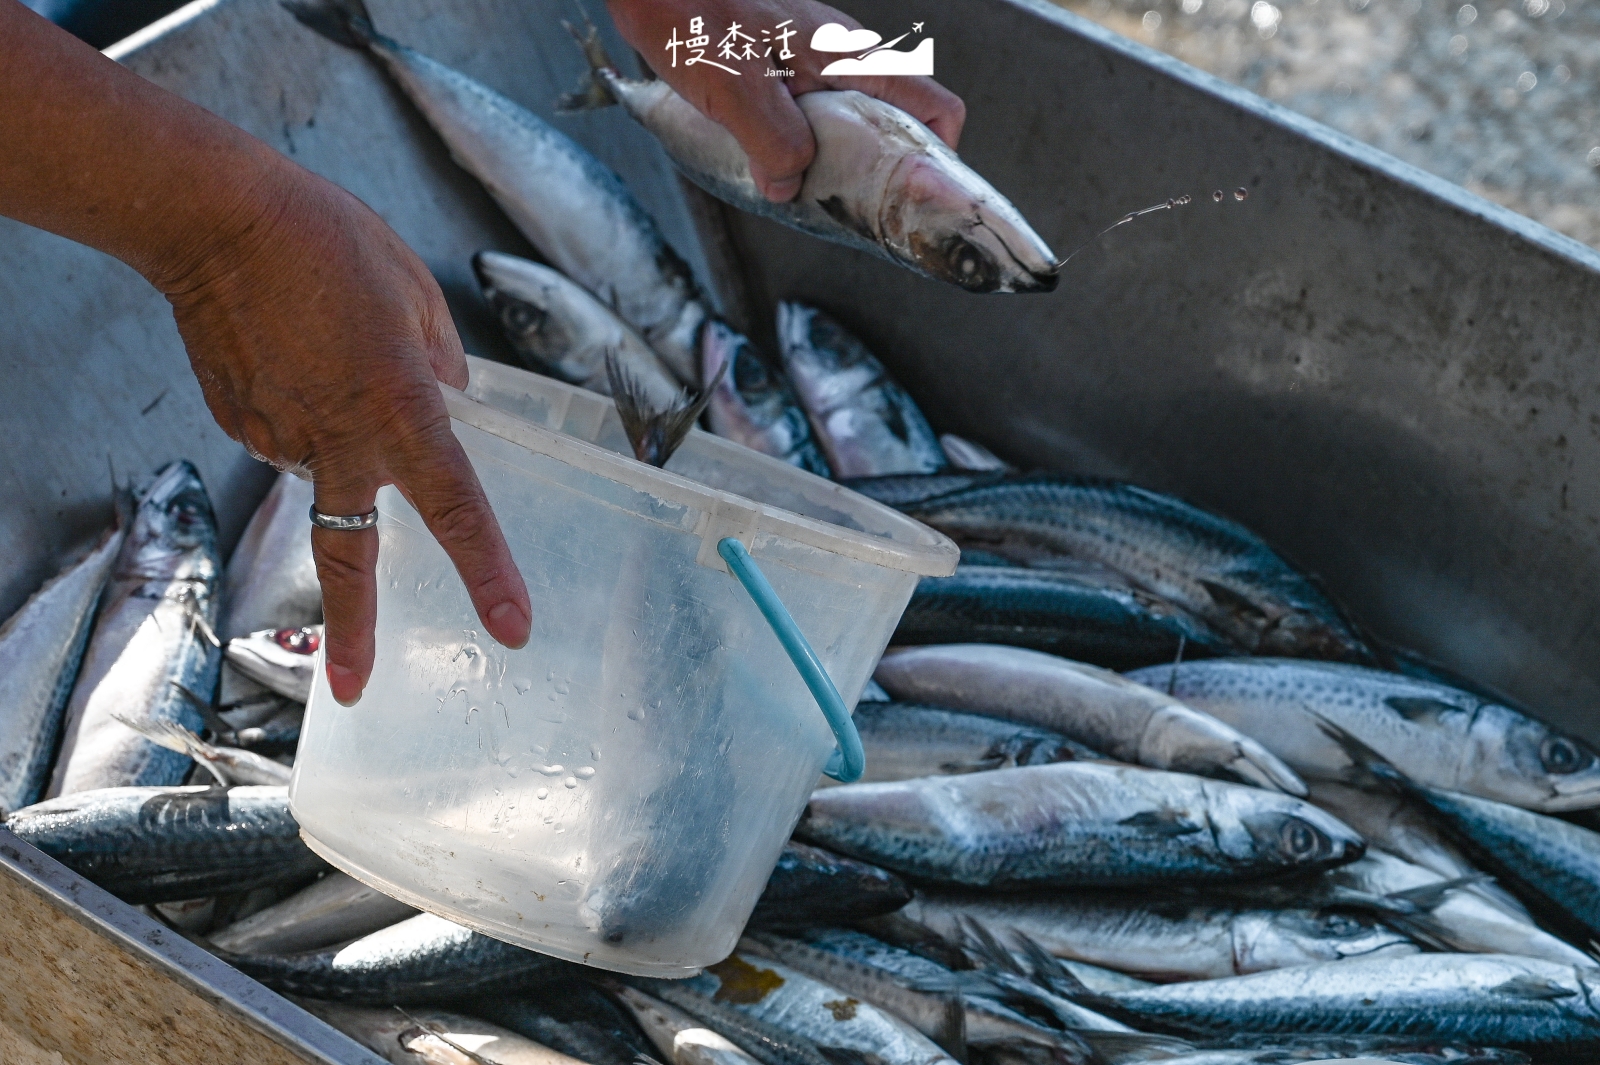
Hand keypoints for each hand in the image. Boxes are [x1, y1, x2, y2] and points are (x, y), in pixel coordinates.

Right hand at [162, 157, 531, 704]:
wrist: (213, 218)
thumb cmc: (325, 240)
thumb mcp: (414, 293)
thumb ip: (441, 362)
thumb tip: (451, 398)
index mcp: (400, 410)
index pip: (459, 511)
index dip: (489, 574)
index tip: (511, 628)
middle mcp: (338, 440)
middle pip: (349, 556)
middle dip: (353, 630)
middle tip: (354, 685)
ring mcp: (280, 437)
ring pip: (320, 470)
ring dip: (332, 437)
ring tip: (321, 350)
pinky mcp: (239, 423)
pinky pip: (284, 435)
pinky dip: (297, 410)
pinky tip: (290, 355)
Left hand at [606, 0, 966, 200]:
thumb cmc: (690, 13)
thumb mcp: (735, 89)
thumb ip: (773, 143)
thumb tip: (791, 186)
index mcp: (847, 57)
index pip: (932, 105)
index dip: (937, 156)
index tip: (910, 195)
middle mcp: (840, 57)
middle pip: (891, 122)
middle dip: (873, 171)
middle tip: (838, 205)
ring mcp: (811, 60)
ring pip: (846, 122)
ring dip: (826, 160)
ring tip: (793, 188)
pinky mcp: (780, 66)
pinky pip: (806, 115)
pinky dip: (792, 144)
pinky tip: (758, 160)